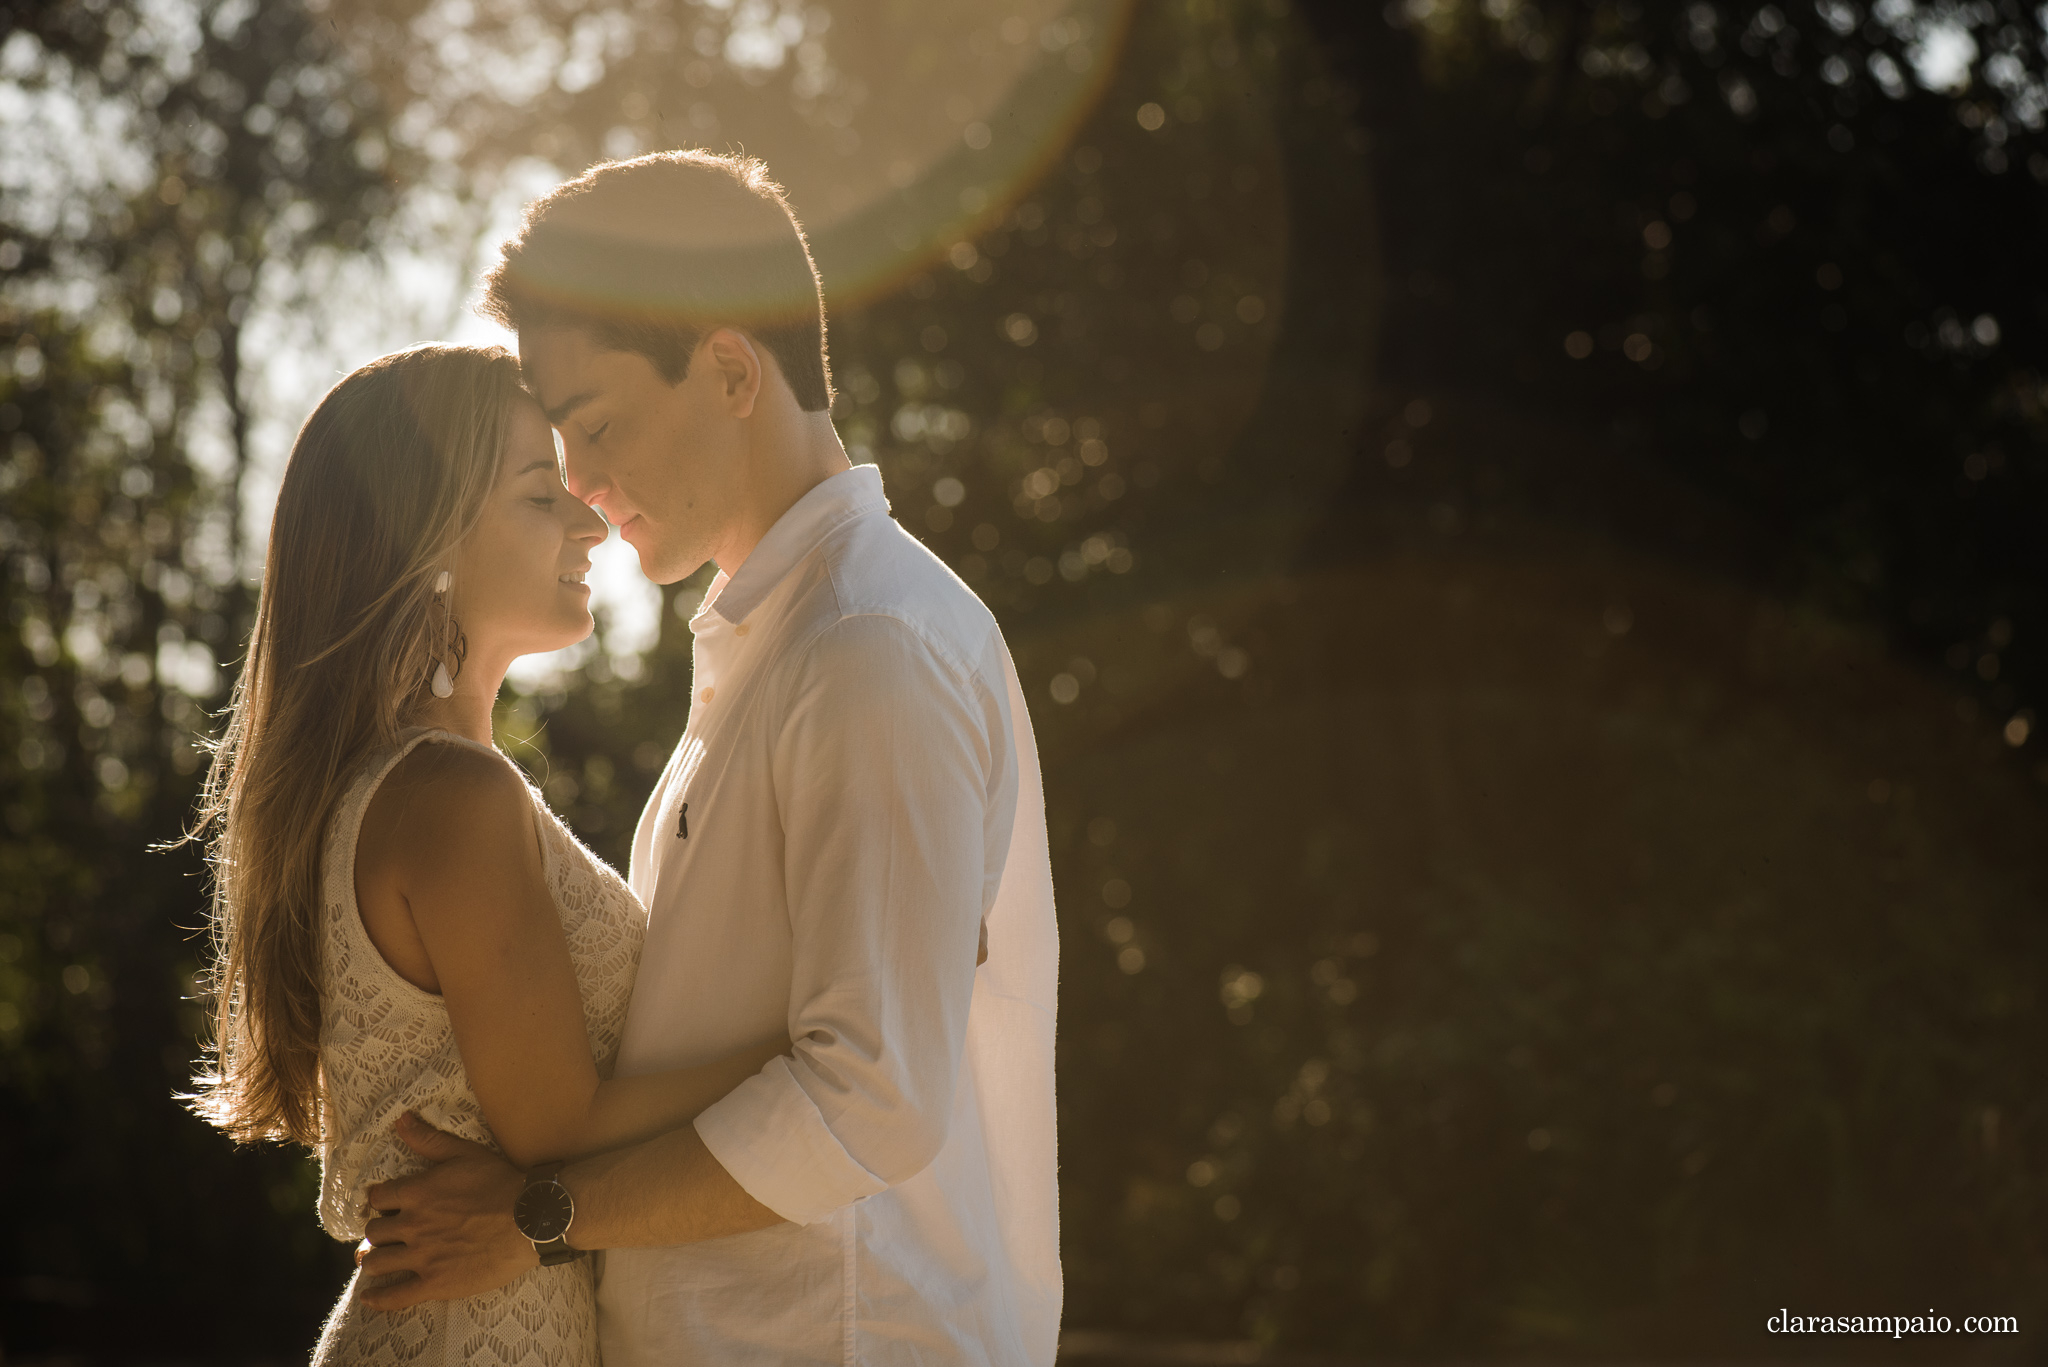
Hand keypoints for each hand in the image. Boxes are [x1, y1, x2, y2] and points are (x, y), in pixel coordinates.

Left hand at [356, 1112, 536, 1310]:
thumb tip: (400, 1119)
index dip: (380, 1202)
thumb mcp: (465, 1153)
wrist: (531, 1219)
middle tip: (385, 1236)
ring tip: (376, 1262)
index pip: (378, 1199)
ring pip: (377, 1263)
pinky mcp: (435, 1283)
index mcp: (417, 1193)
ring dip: (373, 1262)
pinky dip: (378, 1299)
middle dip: (377, 1233)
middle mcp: (413, 1225)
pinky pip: (396, 1296)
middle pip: (374, 1232)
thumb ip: (429, 1140)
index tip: (386, 1206)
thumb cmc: (501, 1183)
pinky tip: (370, 1298)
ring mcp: (423, 1256)